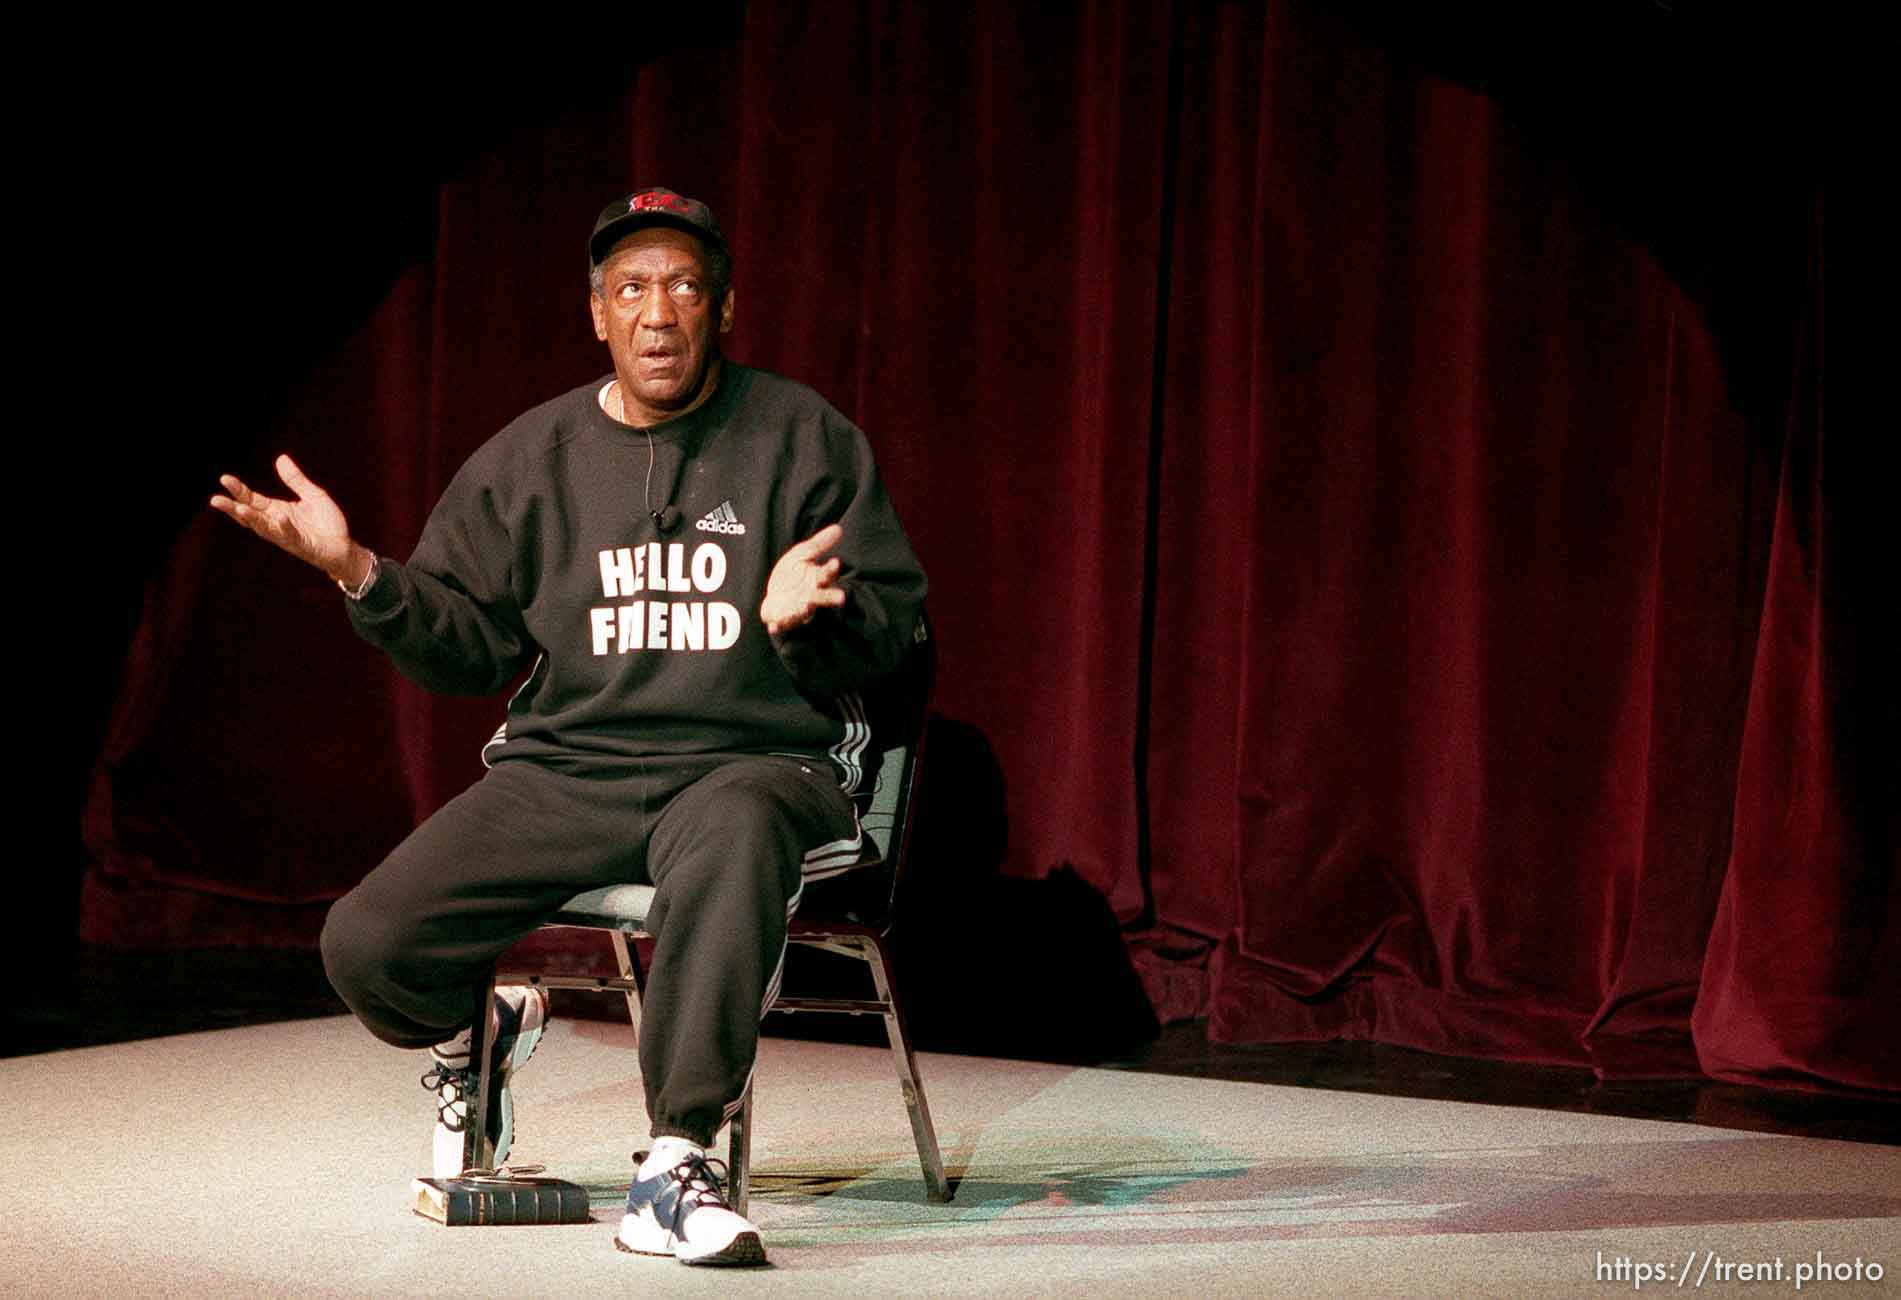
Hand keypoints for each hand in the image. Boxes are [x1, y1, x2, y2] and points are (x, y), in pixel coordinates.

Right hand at [209, 453, 371, 587]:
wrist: (345, 547)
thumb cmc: (327, 523)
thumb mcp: (313, 495)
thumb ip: (296, 480)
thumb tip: (280, 458)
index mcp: (276, 511)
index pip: (251, 499)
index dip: (238, 490)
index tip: (224, 478)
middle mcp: (276, 524)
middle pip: (249, 515)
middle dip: (232, 508)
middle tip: (215, 500)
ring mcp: (287, 536)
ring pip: (264, 528)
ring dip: (252, 519)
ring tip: (239, 509)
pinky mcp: (301, 545)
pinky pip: (290, 536)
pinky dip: (284, 528)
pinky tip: (279, 519)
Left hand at [761, 523, 847, 634]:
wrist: (776, 596)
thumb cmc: (793, 575)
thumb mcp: (804, 554)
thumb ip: (820, 544)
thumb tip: (839, 528)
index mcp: (816, 580)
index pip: (826, 574)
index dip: (831, 570)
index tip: (835, 562)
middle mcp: (810, 597)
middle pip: (822, 597)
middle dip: (830, 597)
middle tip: (841, 598)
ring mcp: (797, 609)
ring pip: (804, 612)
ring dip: (804, 611)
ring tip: (804, 607)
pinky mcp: (783, 619)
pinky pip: (782, 624)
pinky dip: (779, 625)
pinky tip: (774, 626)